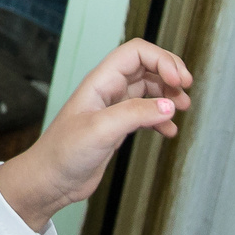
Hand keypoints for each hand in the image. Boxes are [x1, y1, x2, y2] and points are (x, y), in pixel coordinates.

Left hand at [0, 40, 192, 233]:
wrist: (49, 181)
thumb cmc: (63, 153)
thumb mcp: (101, 130)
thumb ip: (135, 114)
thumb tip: (169, 106)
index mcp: (100, 81)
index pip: (136, 53)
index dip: (161, 60)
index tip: (178, 82)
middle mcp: (108, 90)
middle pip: (146, 66)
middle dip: (169, 73)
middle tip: (186, 90)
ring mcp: (113, 108)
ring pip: (149, 89)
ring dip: (169, 95)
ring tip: (184, 108)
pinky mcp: (117, 127)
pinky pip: (146, 113)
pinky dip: (161, 119)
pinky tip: (169, 132)